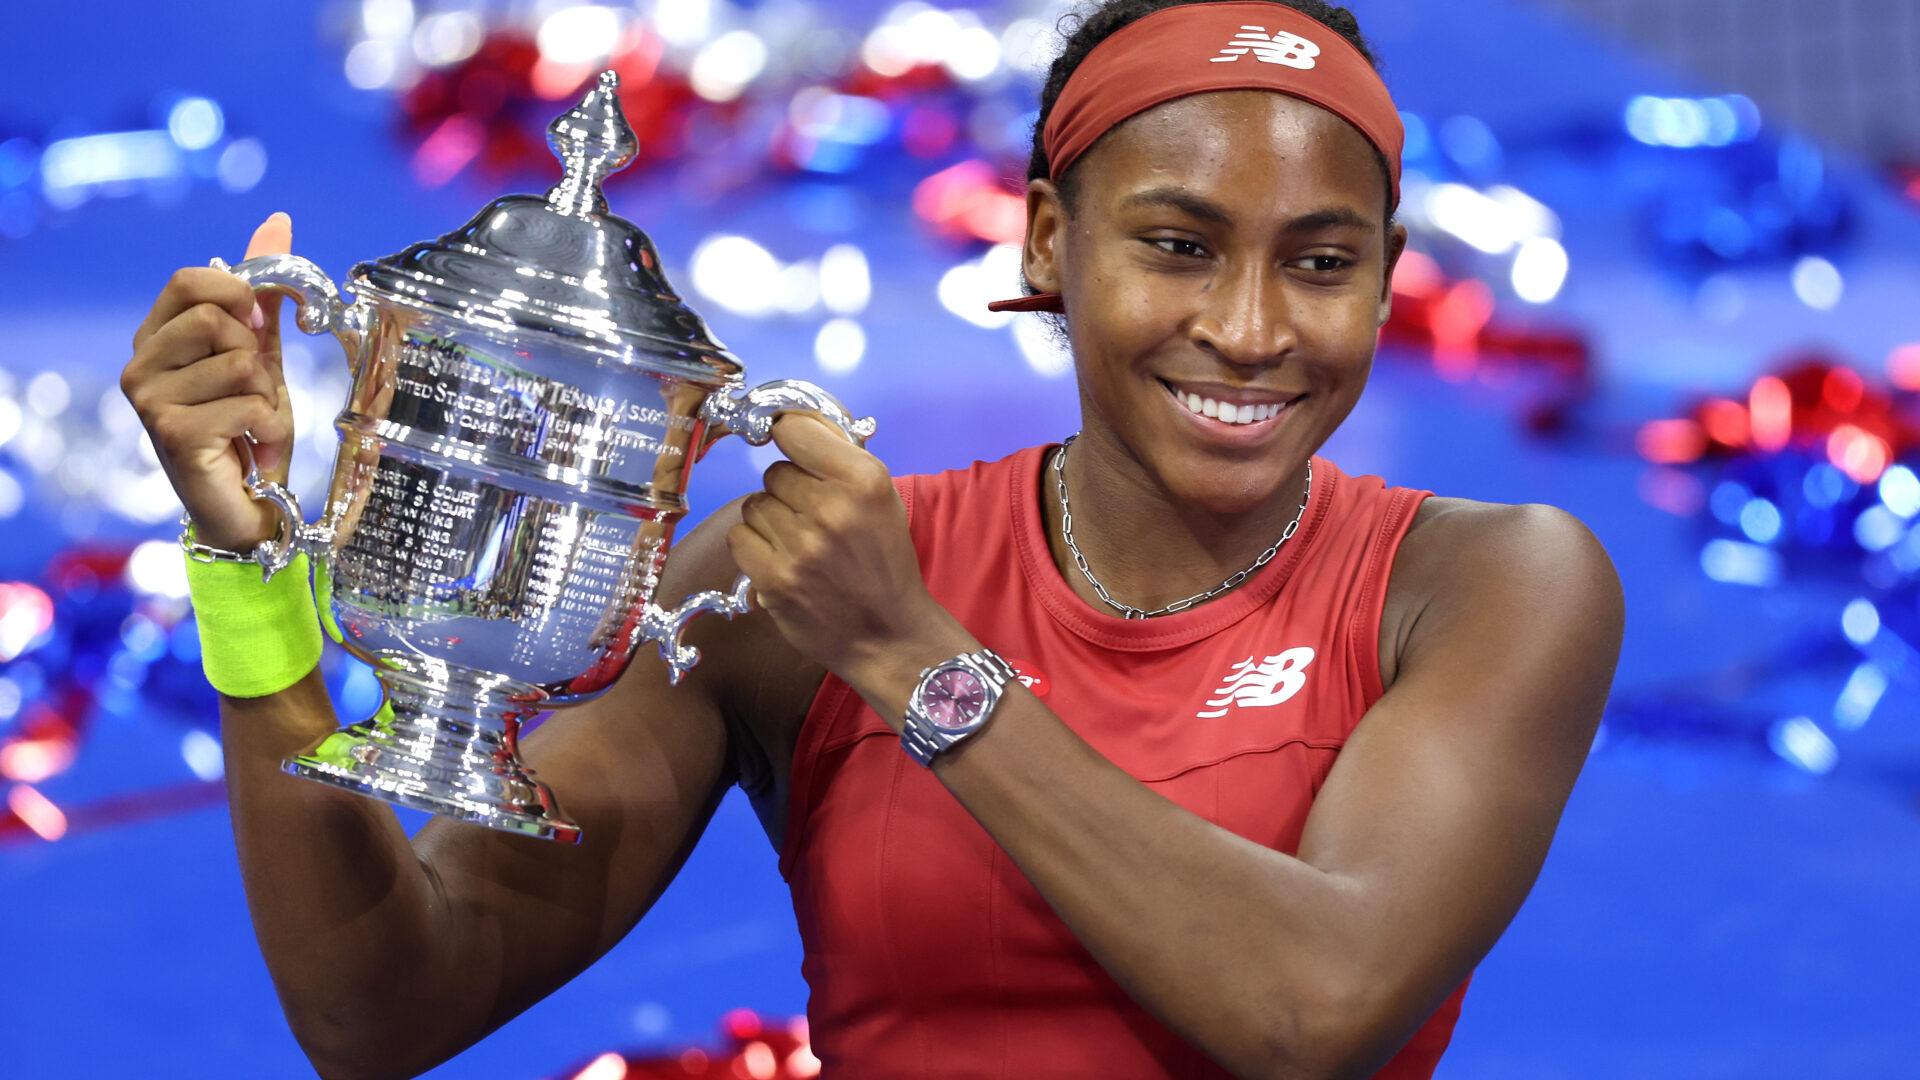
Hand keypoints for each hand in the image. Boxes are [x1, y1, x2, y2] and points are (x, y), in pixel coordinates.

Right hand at [122, 214, 295, 552]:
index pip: (191, 280)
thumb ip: (264, 295)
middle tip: (251, 392)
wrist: (247, 502)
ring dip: (267, 396)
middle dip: (255, 357)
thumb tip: (276, 221)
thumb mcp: (261, 354)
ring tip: (251, 423)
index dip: (237, 296)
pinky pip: (249, 402)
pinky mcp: (172, 432)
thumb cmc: (246, 427)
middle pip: (215, 319)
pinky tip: (251, 445)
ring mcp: (148, 399)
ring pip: (239, 363)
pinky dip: (269, 424)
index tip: (255, 332)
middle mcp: (140, 364)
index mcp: (156, 337)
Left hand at [726, 413, 961, 692]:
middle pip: (773, 472)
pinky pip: (739, 537)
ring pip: (754, 505)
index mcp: (864, 480)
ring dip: (771, 521)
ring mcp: (801, 547)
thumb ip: (838, 458)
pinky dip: (754, 547)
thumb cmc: (883, 562)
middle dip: (788, 490)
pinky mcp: (774, 579)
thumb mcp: (882, 498)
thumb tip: (787, 421)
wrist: (887, 634)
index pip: (793, 428)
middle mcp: (831, 508)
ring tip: (801, 544)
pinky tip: (781, 560)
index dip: (786, 434)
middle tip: (813, 518)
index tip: (789, 445)